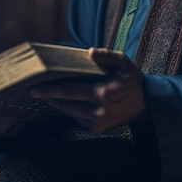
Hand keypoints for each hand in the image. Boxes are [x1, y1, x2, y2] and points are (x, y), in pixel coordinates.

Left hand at [29, 48, 146, 132]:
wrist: (147, 103)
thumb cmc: (132, 79)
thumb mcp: (124, 62)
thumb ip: (107, 55)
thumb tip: (89, 52)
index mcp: (102, 93)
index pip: (70, 91)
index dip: (50, 90)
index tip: (35, 88)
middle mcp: (98, 111)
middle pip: (66, 104)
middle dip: (50, 97)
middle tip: (35, 90)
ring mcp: (98, 122)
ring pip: (70, 112)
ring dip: (58, 104)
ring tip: (47, 95)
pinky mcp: (98, 128)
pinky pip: (77, 118)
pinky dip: (69, 110)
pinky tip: (64, 102)